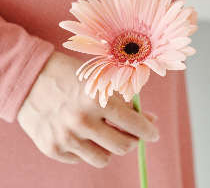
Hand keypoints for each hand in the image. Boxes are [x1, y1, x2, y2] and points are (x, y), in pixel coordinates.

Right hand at [17, 51, 158, 167]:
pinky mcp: (51, 148)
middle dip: (133, 140)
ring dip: (109, 147)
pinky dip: (86, 148)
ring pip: (103, 159)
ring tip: (105, 132)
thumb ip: (124, 101)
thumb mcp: (101, 81)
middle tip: (132, 132)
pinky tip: (82, 132)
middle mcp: (82, 122)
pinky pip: (80, 159)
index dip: (149, 131)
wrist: (31, 77)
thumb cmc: (72, 75)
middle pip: (122, 146)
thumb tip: (149, 120)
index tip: (153, 133)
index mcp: (97, 100)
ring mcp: (65, 138)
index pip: (134, 124)